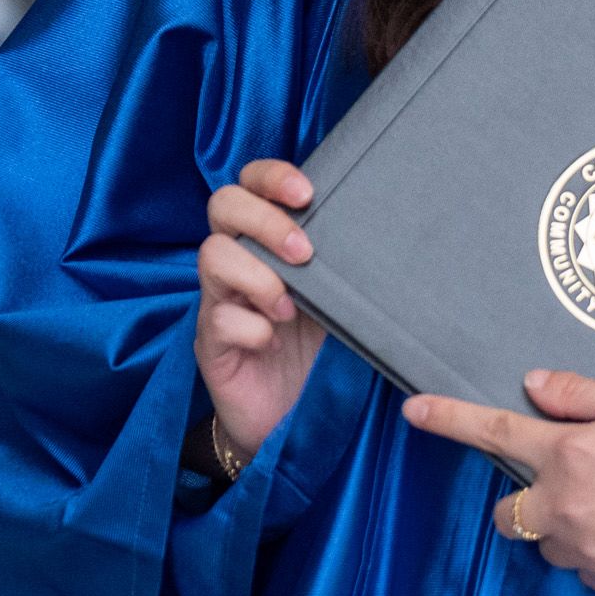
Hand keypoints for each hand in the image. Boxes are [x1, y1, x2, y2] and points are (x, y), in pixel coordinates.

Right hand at [194, 161, 328, 461]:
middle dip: (264, 220)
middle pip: (222, 204)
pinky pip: (218, 318)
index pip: (251, 183)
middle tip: (303, 252)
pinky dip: (251, 327)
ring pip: (212, 255)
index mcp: (265, 241)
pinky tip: (273, 342)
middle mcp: (237, 262)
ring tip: (289, 309)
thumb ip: (339, 266)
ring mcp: (218, 300)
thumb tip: (385, 232)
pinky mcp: (209, 342)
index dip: (271, 176)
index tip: (308, 194)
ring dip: (258, 276)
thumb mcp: (333, 299)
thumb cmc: (316, 349)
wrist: (291, 418)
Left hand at [404, 372, 594, 595]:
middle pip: (508, 513)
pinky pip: (584, 572)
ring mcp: (584, 553)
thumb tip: (537, 383)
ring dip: (566, 530)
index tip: (413, 410)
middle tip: (567, 485)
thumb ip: (585, 394)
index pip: (495, 432)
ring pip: (549, 545)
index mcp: (571, 454)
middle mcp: (565, 507)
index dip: (449, 420)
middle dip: (524, 502)